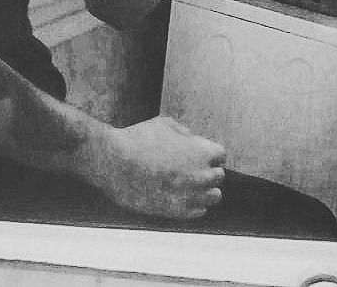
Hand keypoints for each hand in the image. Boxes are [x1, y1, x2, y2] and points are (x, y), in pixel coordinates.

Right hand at [80, 116, 225, 218]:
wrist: (116, 163)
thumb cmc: (139, 139)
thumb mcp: (164, 124)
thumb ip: (184, 132)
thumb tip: (191, 139)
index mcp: (201, 151)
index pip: (220, 154)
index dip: (208, 152)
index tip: (197, 152)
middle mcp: (202, 175)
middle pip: (218, 176)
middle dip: (207, 170)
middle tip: (190, 166)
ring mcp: (191, 196)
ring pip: (214, 196)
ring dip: (205, 189)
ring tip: (190, 183)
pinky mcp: (177, 212)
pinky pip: (199, 211)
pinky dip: (194, 203)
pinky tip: (181, 194)